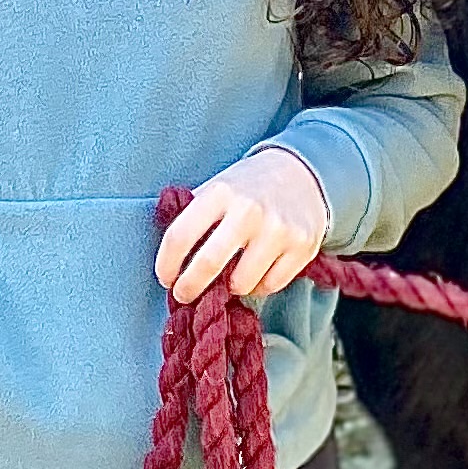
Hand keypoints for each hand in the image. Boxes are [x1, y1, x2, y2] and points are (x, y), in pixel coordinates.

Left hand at [156, 143, 329, 306]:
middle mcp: (249, 210)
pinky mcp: (302, 247)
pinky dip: (258, 286)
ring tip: (228, 277)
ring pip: (241, 283)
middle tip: (183, 295)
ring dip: (229, 288)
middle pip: (208, 264)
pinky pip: (270, 286)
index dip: (166, 264)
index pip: (180, 236)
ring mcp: (279, 230)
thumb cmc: (247, 187)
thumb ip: (193, 217)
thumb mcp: (216, 188)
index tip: (165, 278)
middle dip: (189, 288)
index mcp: (220, 192)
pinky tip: (255, 273)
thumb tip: (170, 261)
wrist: (301, 173)